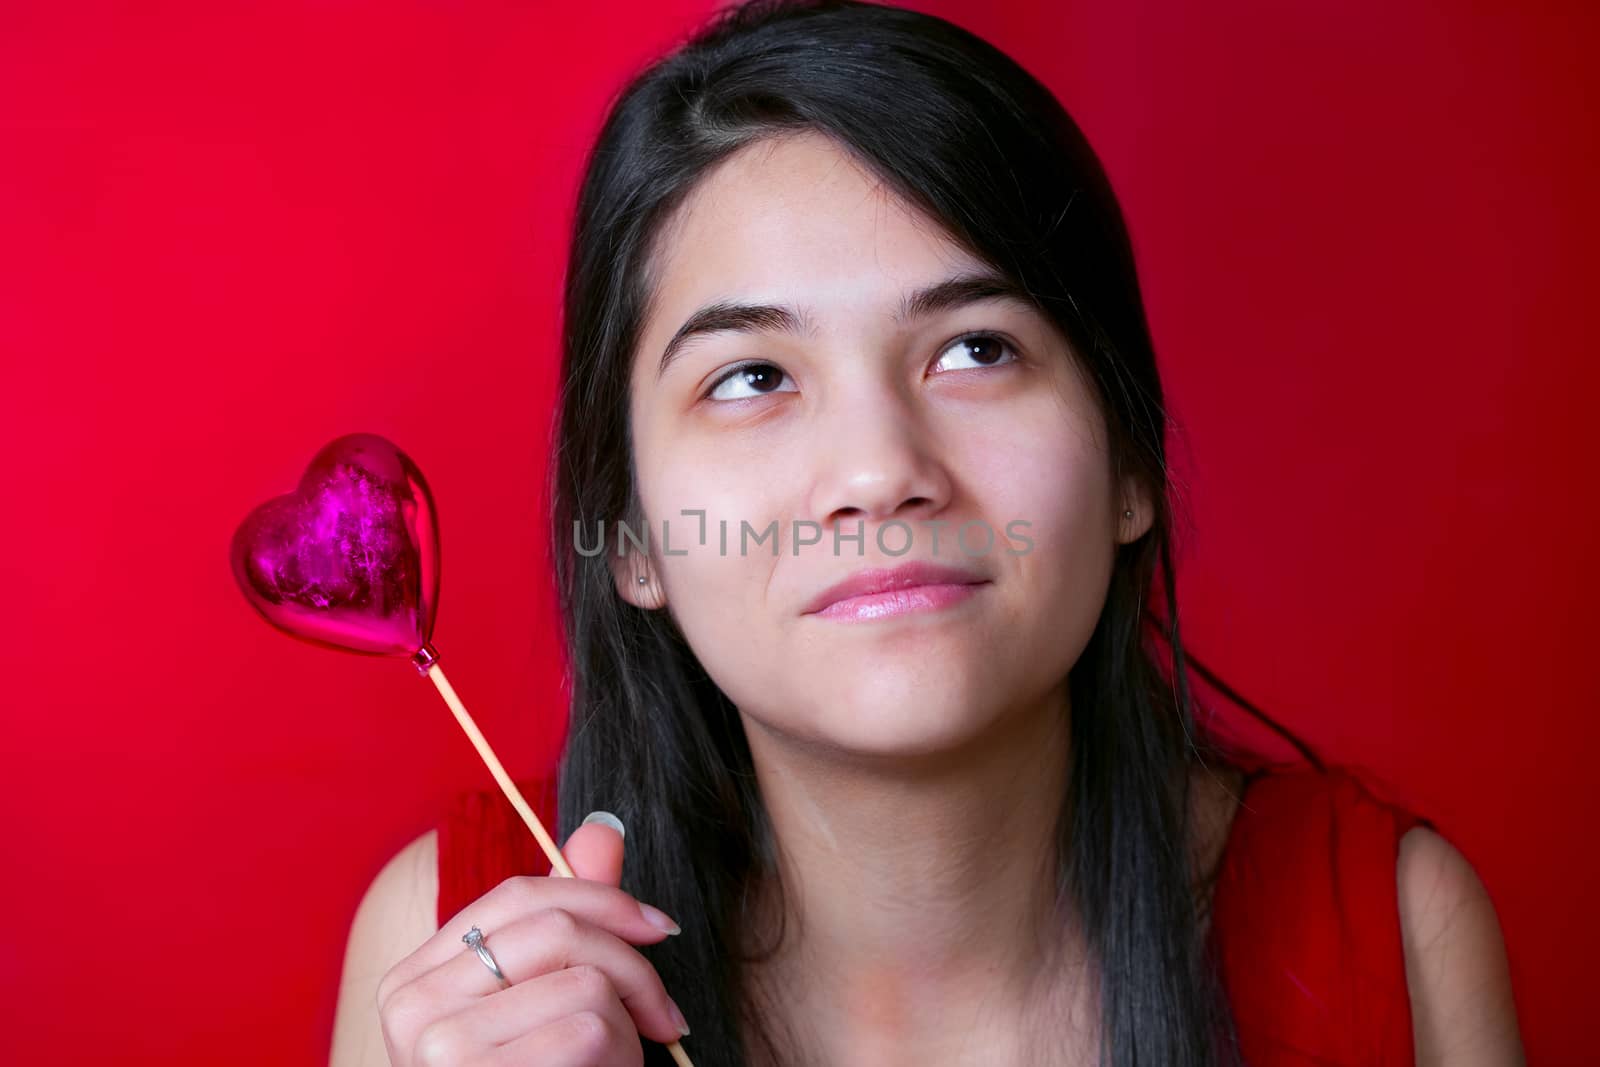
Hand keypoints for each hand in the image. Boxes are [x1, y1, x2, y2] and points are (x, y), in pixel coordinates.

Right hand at [377, 812, 689, 1065]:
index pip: (519, 895)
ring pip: (584, 980)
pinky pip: (587, 1028)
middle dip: (632, 965)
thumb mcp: (550, 1004)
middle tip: (664, 1015)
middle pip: (556, 928)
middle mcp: (410, 1004)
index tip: (658, 926)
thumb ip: (570, 921)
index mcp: (418, 978)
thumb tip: (601, 828)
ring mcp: (435, 1044)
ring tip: (617, 1064)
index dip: (601, 899)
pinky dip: (620, 1056)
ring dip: (627, 1028)